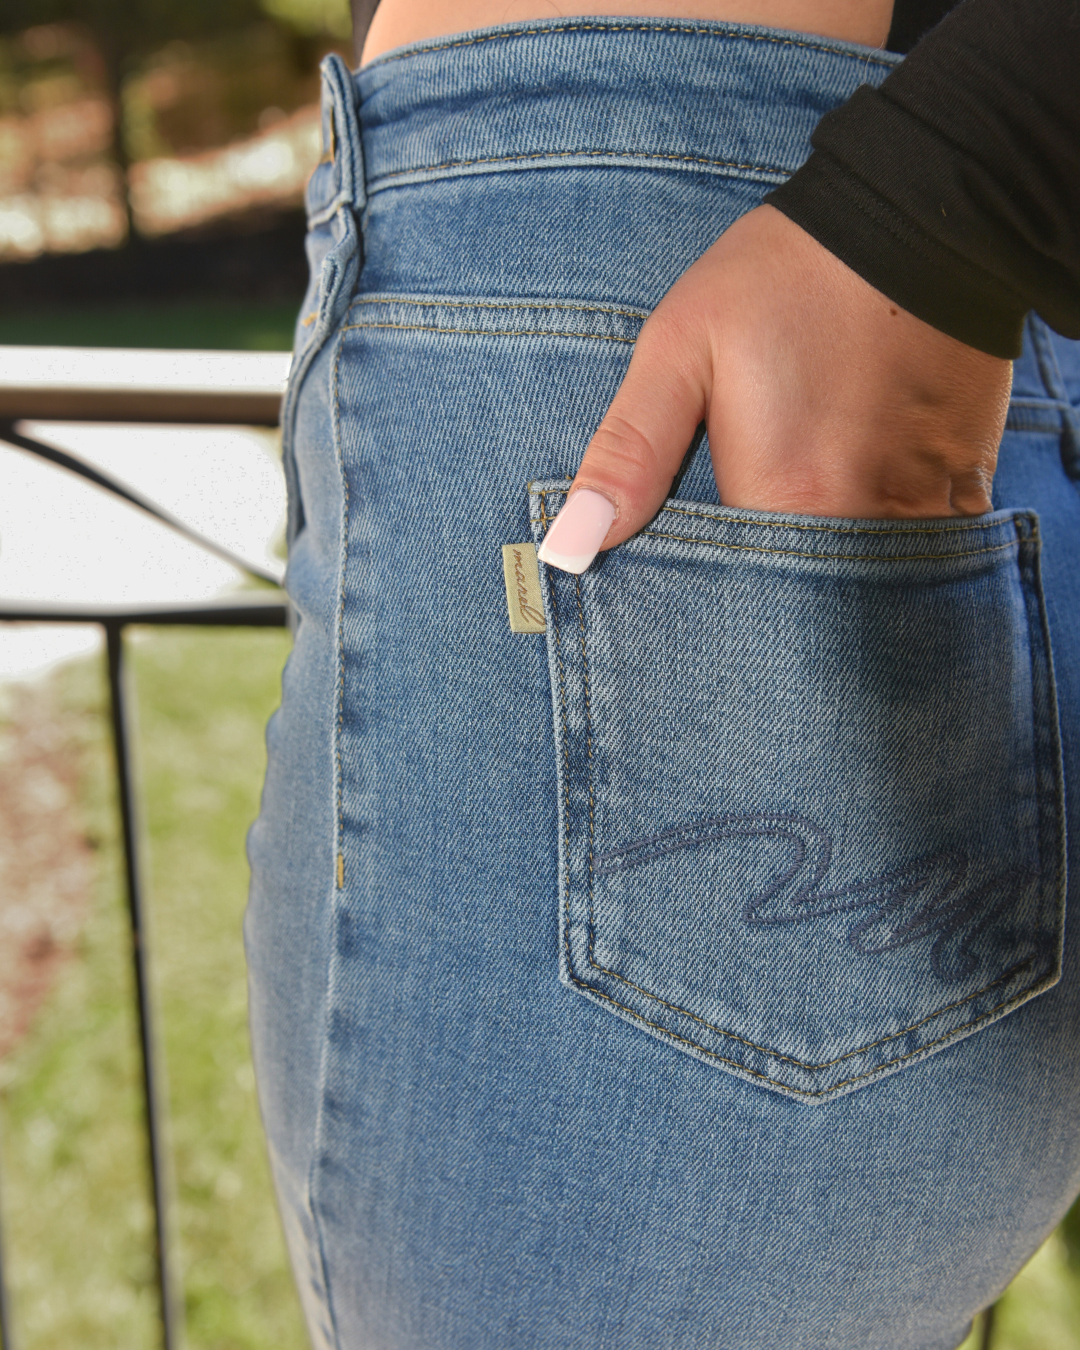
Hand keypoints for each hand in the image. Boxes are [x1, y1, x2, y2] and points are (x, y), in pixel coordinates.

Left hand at [536, 204, 1013, 572]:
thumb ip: (628, 452)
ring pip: (871, 588)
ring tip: (804, 539)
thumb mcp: (680, 345)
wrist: (920, 216)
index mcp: (786, 494)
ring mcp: (925, 506)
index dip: (714, 610)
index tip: (695, 599)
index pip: (738, 600)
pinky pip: (927, 553)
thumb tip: (570, 545)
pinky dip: (892, 553)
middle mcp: (862, 518)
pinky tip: (865, 516)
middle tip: (747, 573)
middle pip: (809, 607)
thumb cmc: (787, 276)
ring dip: (835, 585)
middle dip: (775, 610)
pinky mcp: (967, 488)